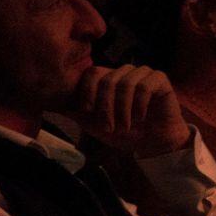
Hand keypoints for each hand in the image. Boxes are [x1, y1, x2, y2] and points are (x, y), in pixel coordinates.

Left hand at [73, 65, 188, 158]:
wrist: (155, 143)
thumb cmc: (125, 133)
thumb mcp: (95, 125)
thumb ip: (78, 113)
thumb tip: (56, 103)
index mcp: (109, 79)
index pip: (93, 72)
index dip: (88, 90)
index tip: (87, 111)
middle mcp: (125, 73)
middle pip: (108, 79)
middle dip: (105, 107)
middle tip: (109, 128)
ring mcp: (143, 74)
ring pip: (126, 83)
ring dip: (123, 109)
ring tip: (126, 126)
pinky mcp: (160, 80)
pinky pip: (145, 87)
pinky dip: (139, 106)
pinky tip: (140, 118)